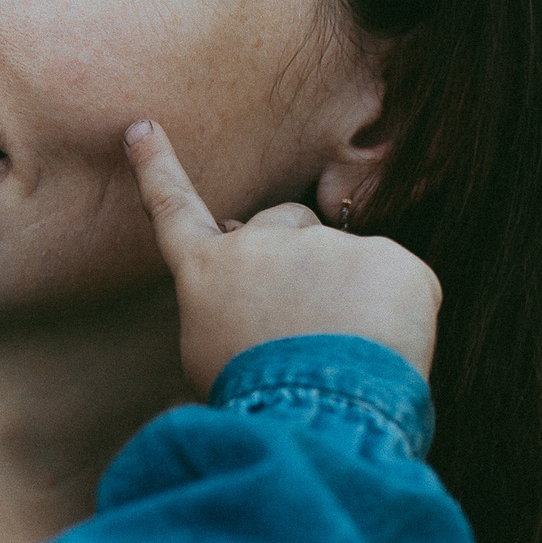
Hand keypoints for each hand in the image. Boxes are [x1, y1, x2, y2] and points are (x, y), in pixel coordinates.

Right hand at [126, 120, 439, 393]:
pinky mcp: (386, 257)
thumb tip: (248, 305)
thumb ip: (221, 315)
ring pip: (346, 258)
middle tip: (308, 315)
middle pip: (283, 222)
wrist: (313, 414)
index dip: (157, 168)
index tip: (142, 128)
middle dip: (297, 253)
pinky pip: (399, 280)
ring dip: (351, 295)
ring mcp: (326, 245)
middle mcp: (261, 244)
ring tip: (346, 352)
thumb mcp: (207, 361)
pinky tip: (384, 348)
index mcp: (208, 270)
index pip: (174, 209)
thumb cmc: (253, 400)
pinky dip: (398, 313)